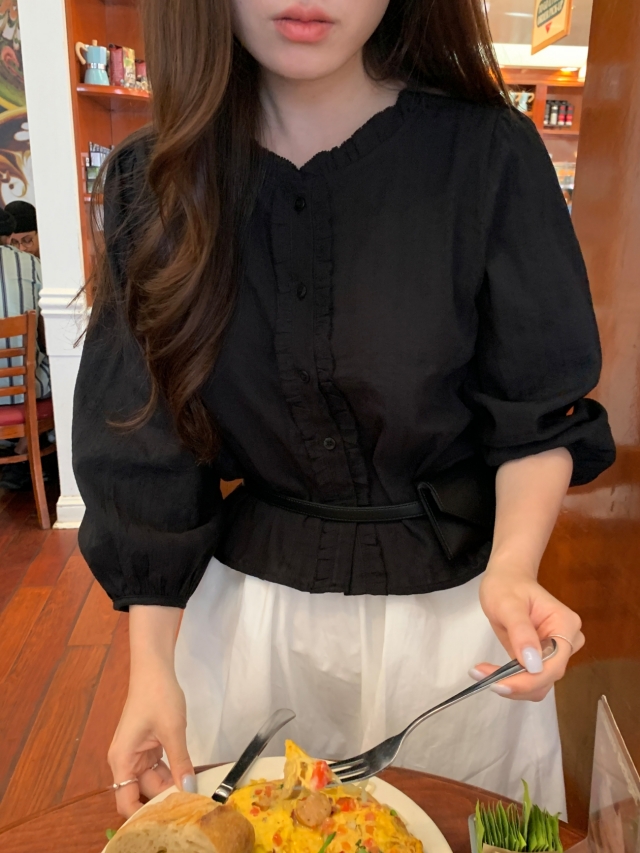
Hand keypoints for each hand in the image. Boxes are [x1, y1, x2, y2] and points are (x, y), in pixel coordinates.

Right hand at [108, 660, 195, 816]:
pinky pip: (158, 766)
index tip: (166, 820)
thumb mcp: (173, 730)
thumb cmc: (158, 696)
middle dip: (163, 798)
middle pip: (143, 791)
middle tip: (190, 806)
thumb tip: (189, 790)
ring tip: (194, 793)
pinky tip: (189, 776)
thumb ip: (180, 763)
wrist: (155, 668)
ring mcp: (137, 753)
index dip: (142, 815)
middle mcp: (125, 760)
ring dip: (171, 785)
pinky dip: (172, 771)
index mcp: (122, 760)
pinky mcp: (148, 746)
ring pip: (153, 780)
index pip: (125, 800)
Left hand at [476, 564, 583, 701]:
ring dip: (512, 684)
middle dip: (516, 683)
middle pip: (547, 677)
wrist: (507, 579)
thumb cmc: (507, 585)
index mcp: (566, 625)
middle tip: (481, 675)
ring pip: (539, 683)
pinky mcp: (541, 659)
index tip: (498, 684)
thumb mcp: (508, 604)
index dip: (529, 680)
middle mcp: (567, 642)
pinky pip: (530, 679)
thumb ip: (521, 632)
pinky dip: (511, 680)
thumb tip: (533, 665)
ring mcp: (555, 652)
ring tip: (481, 673)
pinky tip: (489, 672)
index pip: (554, 664)